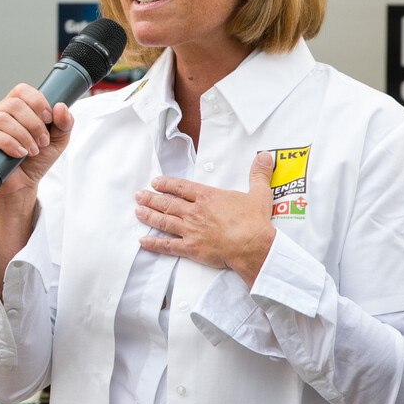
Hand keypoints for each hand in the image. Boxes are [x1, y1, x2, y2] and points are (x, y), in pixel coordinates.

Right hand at [0, 83, 73, 201]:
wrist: (22, 184)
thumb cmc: (36, 160)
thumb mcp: (58, 141)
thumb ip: (64, 123)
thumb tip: (60, 106)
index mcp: (15, 107)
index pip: (22, 90)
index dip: (37, 102)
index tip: (48, 119)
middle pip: (13, 104)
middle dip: (33, 124)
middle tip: (42, 142)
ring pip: (2, 118)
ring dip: (22, 136)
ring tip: (31, 150)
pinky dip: (8, 143)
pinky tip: (18, 153)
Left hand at [135, 152, 276, 286]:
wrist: (252, 246)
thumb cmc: (254, 221)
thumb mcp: (259, 194)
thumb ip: (258, 174)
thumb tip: (265, 155)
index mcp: (207, 197)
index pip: (181, 187)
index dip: (167, 184)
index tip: (155, 182)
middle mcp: (194, 211)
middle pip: (168, 203)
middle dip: (151, 199)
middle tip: (138, 196)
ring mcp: (190, 230)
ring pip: (163, 221)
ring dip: (148, 216)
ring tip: (137, 211)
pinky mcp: (191, 248)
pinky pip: (167, 246)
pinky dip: (154, 244)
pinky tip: (143, 242)